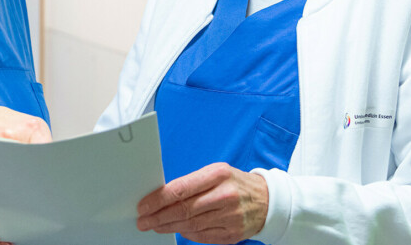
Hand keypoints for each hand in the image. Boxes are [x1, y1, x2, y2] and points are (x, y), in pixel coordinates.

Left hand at [136, 162, 268, 243]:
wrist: (267, 200)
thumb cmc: (235, 183)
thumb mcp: (216, 173)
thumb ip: (191, 183)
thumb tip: (162, 196)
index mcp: (218, 175)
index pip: (180, 189)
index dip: (158, 200)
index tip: (143, 206)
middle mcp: (225, 196)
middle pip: (183, 210)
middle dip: (158, 217)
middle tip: (143, 221)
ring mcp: (230, 217)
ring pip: (190, 225)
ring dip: (168, 227)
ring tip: (155, 226)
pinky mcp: (233, 234)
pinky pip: (202, 236)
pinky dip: (186, 234)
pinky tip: (176, 230)